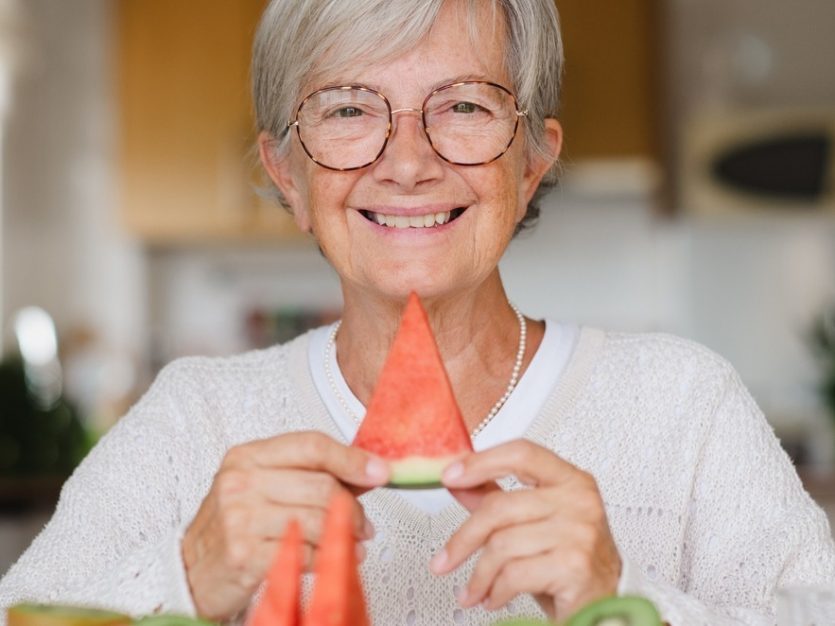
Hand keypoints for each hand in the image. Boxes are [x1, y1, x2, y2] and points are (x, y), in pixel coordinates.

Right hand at [181, 431, 388, 619]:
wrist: (191, 571)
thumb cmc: (238, 525)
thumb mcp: (266, 487)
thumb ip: (312, 475)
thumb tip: (369, 470)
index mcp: (248, 455)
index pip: (312, 445)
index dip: (352, 458)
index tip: (380, 471)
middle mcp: (240, 481)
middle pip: (321, 485)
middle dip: (352, 507)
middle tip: (365, 524)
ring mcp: (239, 517)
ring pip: (317, 520)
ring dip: (345, 534)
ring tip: (354, 542)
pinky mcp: (244, 555)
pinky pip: (305, 553)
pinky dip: (326, 558)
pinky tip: (332, 558)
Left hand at [430, 439, 620, 620]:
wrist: (607, 608)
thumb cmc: (570, 564)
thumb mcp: (533, 525)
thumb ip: (497, 498)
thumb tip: (458, 481)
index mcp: (571, 480)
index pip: (521, 454)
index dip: (481, 461)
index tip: (449, 475)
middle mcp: (579, 501)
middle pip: (501, 506)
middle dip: (464, 538)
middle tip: (444, 560)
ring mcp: (580, 532)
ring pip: (502, 544)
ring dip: (479, 575)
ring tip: (473, 590)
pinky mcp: (575, 566)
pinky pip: (514, 574)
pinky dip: (495, 591)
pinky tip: (494, 597)